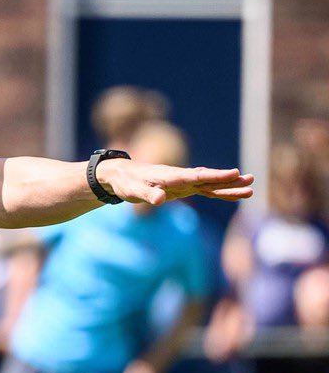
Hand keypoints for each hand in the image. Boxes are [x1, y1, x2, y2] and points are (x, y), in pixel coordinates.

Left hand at [96, 160, 253, 205]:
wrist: (121, 175)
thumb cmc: (126, 182)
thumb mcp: (133, 191)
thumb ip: (147, 194)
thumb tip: (159, 200)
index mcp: (171, 176)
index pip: (197, 176)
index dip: (216, 175)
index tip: (235, 173)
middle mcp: (180, 177)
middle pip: (209, 178)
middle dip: (229, 180)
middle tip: (251, 179)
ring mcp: (183, 182)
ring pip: (210, 184)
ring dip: (229, 186)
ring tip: (251, 187)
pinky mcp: (182, 188)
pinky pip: (204, 190)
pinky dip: (219, 192)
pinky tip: (233, 194)